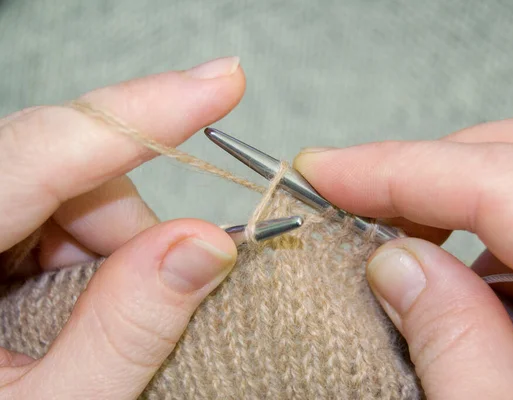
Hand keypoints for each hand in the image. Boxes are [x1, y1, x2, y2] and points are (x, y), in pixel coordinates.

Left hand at [0, 57, 243, 397]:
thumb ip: (126, 331)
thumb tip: (207, 244)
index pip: (38, 152)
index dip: (140, 115)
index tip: (222, 83)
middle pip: (60, 168)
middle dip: (129, 222)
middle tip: (164, 286)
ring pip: (66, 185)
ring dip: (111, 241)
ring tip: (106, 313)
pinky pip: (53, 208)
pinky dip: (89, 246)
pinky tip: (83, 297)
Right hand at [294, 107, 512, 398]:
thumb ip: (456, 346)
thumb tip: (396, 265)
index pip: (511, 184)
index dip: (403, 169)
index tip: (326, 173)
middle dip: (440, 166)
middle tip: (365, 200)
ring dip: (470, 208)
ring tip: (413, 262)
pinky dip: (501, 246)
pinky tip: (468, 293)